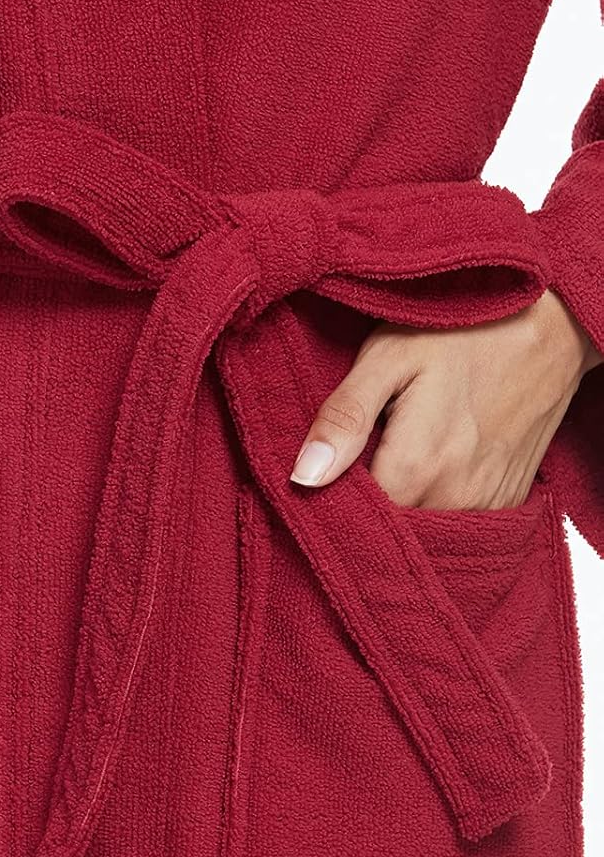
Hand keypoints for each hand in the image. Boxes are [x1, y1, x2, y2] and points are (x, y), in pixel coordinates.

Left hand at [291, 289, 602, 509]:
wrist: (553, 325)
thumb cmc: (463, 330)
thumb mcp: (389, 358)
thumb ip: (344, 417)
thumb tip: (304, 476)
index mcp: (416, 469)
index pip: (351, 520)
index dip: (329, 498)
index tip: (322, 471)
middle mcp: (454, 500)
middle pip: (387, 529)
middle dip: (363, 506)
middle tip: (358, 457)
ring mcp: (487, 505)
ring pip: (421, 531)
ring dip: (400, 507)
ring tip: (394, 457)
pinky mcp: (507, 502)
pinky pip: (456, 524)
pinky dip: (434, 506)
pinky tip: (428, 468)